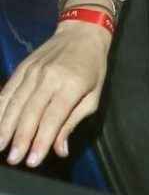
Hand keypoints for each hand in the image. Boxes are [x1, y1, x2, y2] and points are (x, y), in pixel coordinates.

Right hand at [0, 22, 109, 167]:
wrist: (81, 33)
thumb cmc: (92, 68)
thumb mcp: (92, 97)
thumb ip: (73, 123)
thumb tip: (59, 150)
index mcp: (71, 84)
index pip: (53, 117)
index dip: (41, 140)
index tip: (32, 161)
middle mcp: (49, 77)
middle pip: (31, 112)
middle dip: (21, 138)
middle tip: (14, 159)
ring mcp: (33, 71)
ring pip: (15, 103)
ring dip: (6, 127)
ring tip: (0, 147)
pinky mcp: (22, 68)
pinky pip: (7, 91)